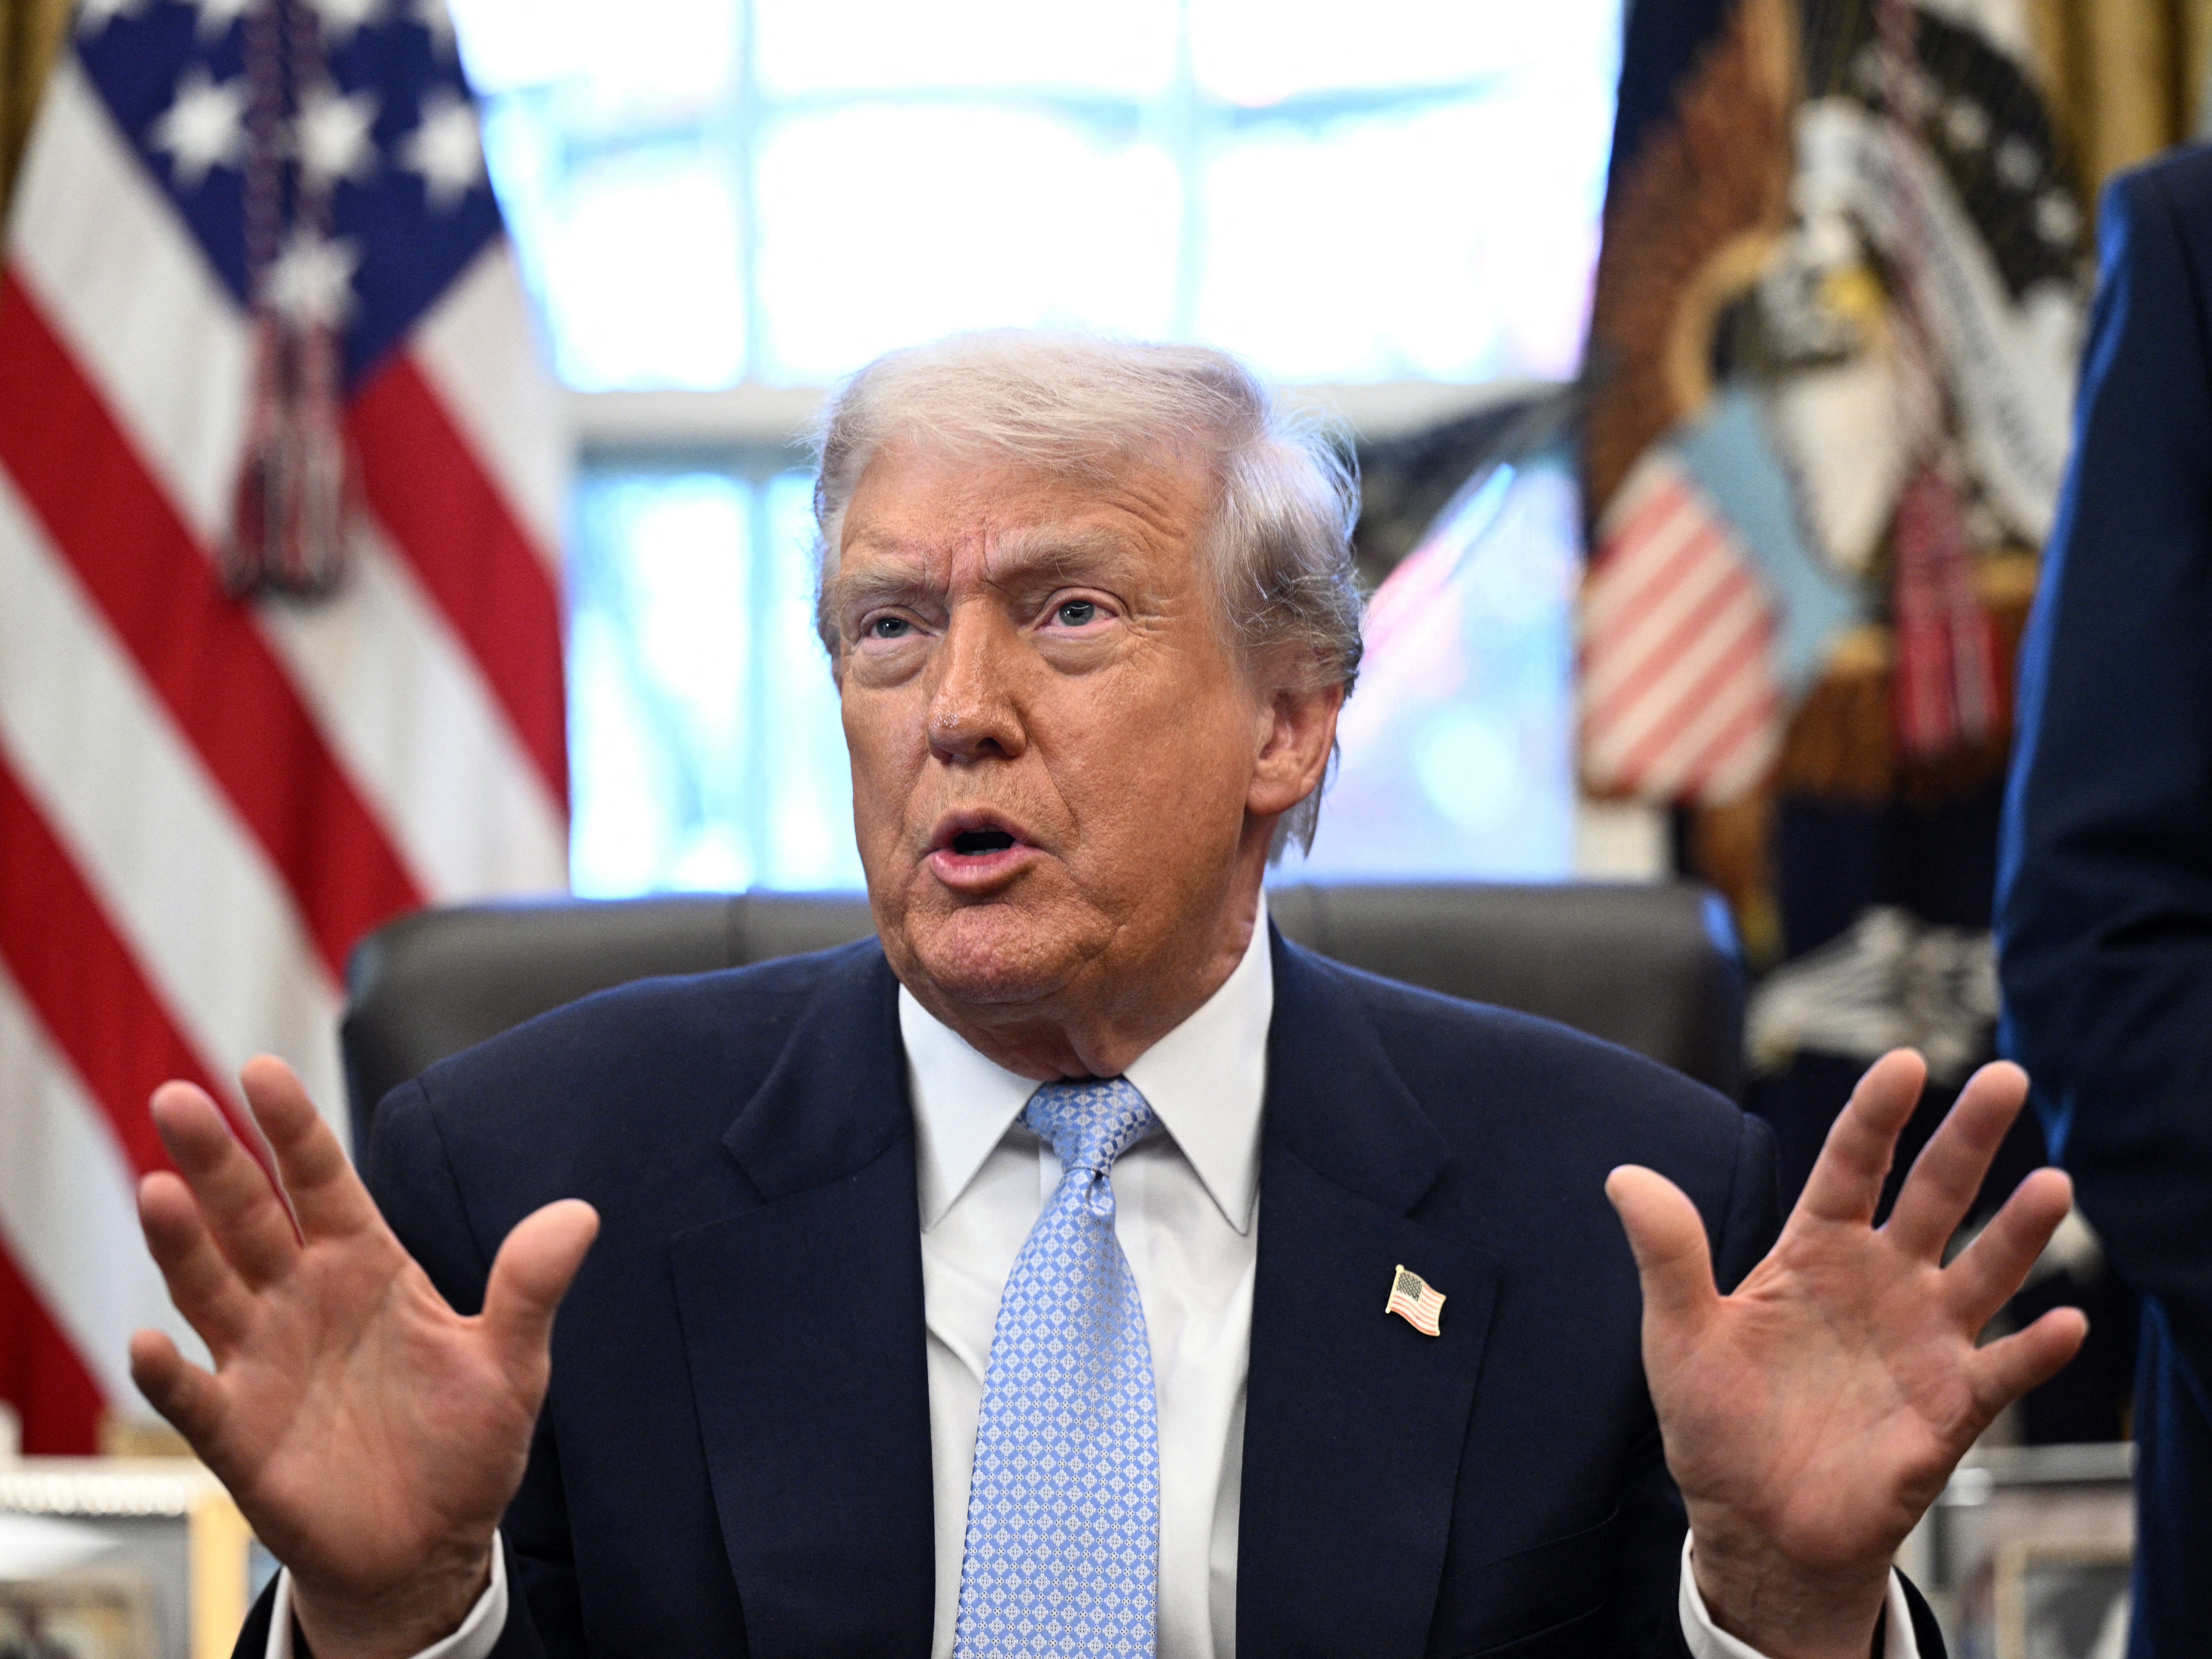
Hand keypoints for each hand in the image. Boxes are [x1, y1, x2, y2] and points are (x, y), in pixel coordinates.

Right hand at [130, 1057, 597, 1658]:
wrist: (431, 1544)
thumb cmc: (467, 1444)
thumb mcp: (512, 1362)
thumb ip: (530, 1287)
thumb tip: (581, 1215)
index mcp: (367, 1267)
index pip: (323, 1181)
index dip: (293, 1129)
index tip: (261, 1071)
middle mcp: (303, 1300)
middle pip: (250, 1216)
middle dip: (215, 1159)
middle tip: (179, 1099)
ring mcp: (263, 1362)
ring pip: (210, 1287)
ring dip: (182, 1242)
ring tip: (159, 1190)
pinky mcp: (240, 1434)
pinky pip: (195, 1396)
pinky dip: (169, 1371)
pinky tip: (150, 1341)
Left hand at [1607, 1050, 2085, 1658]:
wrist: (1755, 1520)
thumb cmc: (1717, 1420)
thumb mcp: (1678, 1332)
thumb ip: (1666, 1253)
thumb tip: (1622, 1175)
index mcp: (1815, 1252)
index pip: (1850, 1164)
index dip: (1876, 1114)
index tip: (1901, 1063)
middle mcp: (1881, 1281)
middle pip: (1932, 1194)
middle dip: (1969, 1136)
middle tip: (2005, 1075)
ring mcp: (1923, 1340)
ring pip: (1985, 1270)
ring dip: (2021, 1231)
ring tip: (2052, 1184)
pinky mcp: (1949, 1407)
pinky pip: (2002, 1371)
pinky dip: (2035, 1351)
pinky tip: (2064, 1324)